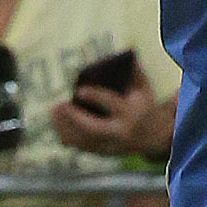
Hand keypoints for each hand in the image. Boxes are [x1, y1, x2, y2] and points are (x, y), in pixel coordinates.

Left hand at [51, 73, 174, 159]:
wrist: (153, 136)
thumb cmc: (144, 105)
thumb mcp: (143, 87)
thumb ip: (133, 72)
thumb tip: (124, 53)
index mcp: (130, 112)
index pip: (111, 105)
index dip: (95, 97)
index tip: (79, 90)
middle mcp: (120, 131)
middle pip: (95, 129)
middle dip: (76, 119)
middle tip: (60, 105)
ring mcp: (111, 145)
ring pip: (85, 141)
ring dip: (66, 128)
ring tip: (52, 112)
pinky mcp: (103, 153)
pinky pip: (82, 148)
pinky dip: (67, 138)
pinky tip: (56, 126)